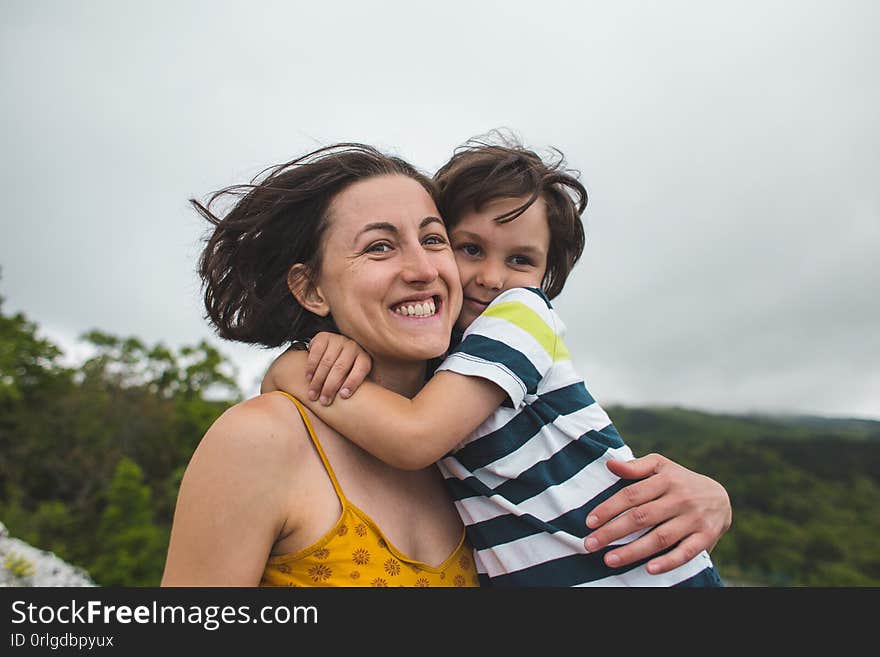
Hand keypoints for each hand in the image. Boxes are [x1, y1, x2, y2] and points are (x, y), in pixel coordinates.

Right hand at [306, 332, 371, 404]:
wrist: (335, 348)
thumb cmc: (346, 369)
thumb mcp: (355, 376)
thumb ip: (358, 387)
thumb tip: (358, 407)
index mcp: (363, 357)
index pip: (360, 370)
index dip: (352, 383)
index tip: (343, 396)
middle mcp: (352, 346)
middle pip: (340, 368)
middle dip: (330, 387)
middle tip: (324, 401)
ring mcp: (338, 340)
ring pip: (326, 362)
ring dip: (318, 381)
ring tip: (313, 395)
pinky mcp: (323, 337)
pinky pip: (315, 354)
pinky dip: (311, 368)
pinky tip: (308, 379)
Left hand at [583, 453, 731, 574]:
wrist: (721, 497)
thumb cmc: (679, 480)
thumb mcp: (660, 466)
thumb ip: (635, 467)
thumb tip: (610, 464)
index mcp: (666, 479)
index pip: (632, 494)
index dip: (609, 508)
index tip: (589, 522)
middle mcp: (680, 499)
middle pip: (642, 517)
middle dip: (613, 532)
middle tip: (590, 544)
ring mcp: (693, 519)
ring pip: (660, 537)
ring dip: (633, 551)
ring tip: (609, 559)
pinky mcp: (705, 537)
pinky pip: (685, 553)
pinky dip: (668, 562)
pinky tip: (649, 569)